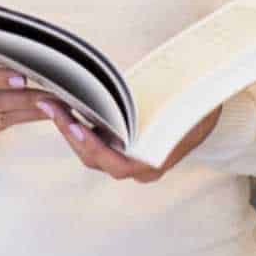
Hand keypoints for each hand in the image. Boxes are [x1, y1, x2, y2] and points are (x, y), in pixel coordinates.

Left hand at [44, 100, 221, 182]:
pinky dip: (78, 126)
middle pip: (94, 158)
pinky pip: (94, 141)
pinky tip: (65, 106)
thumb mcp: (181, 106)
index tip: (75, 125)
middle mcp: (138, 167)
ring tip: (51, 103)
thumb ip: (160, 108)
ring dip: (68, 128)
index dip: (93, 147)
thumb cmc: (193, 105)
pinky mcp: (120, 147)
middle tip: (50, 105)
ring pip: (89, 151)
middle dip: (69, 132)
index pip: (115, 164)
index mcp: (153, 163)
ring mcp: (127, 158)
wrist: (205, 105)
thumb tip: (145, 87)